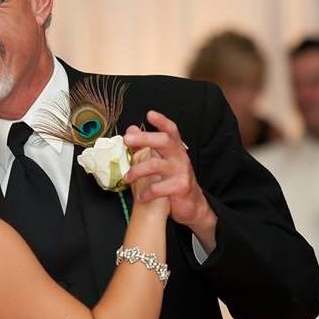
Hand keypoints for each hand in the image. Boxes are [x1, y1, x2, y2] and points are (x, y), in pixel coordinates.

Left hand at [123, 111, 216, 250]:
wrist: (192, 204)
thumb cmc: (173, 179)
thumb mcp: (163, 160)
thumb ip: (147, 145)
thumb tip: (130, 129)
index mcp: (175, 148)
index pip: (171, 130)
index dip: (162, 121)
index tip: (150, 114)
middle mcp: (180, 157)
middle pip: (164, 141)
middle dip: (144, 138)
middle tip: (126, 140)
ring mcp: (181, 171)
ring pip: (156, 165)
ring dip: (137, 171)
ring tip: (127, 178)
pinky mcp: (180, 187)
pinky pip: (158, 187)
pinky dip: (146, 192)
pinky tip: (140, 196)